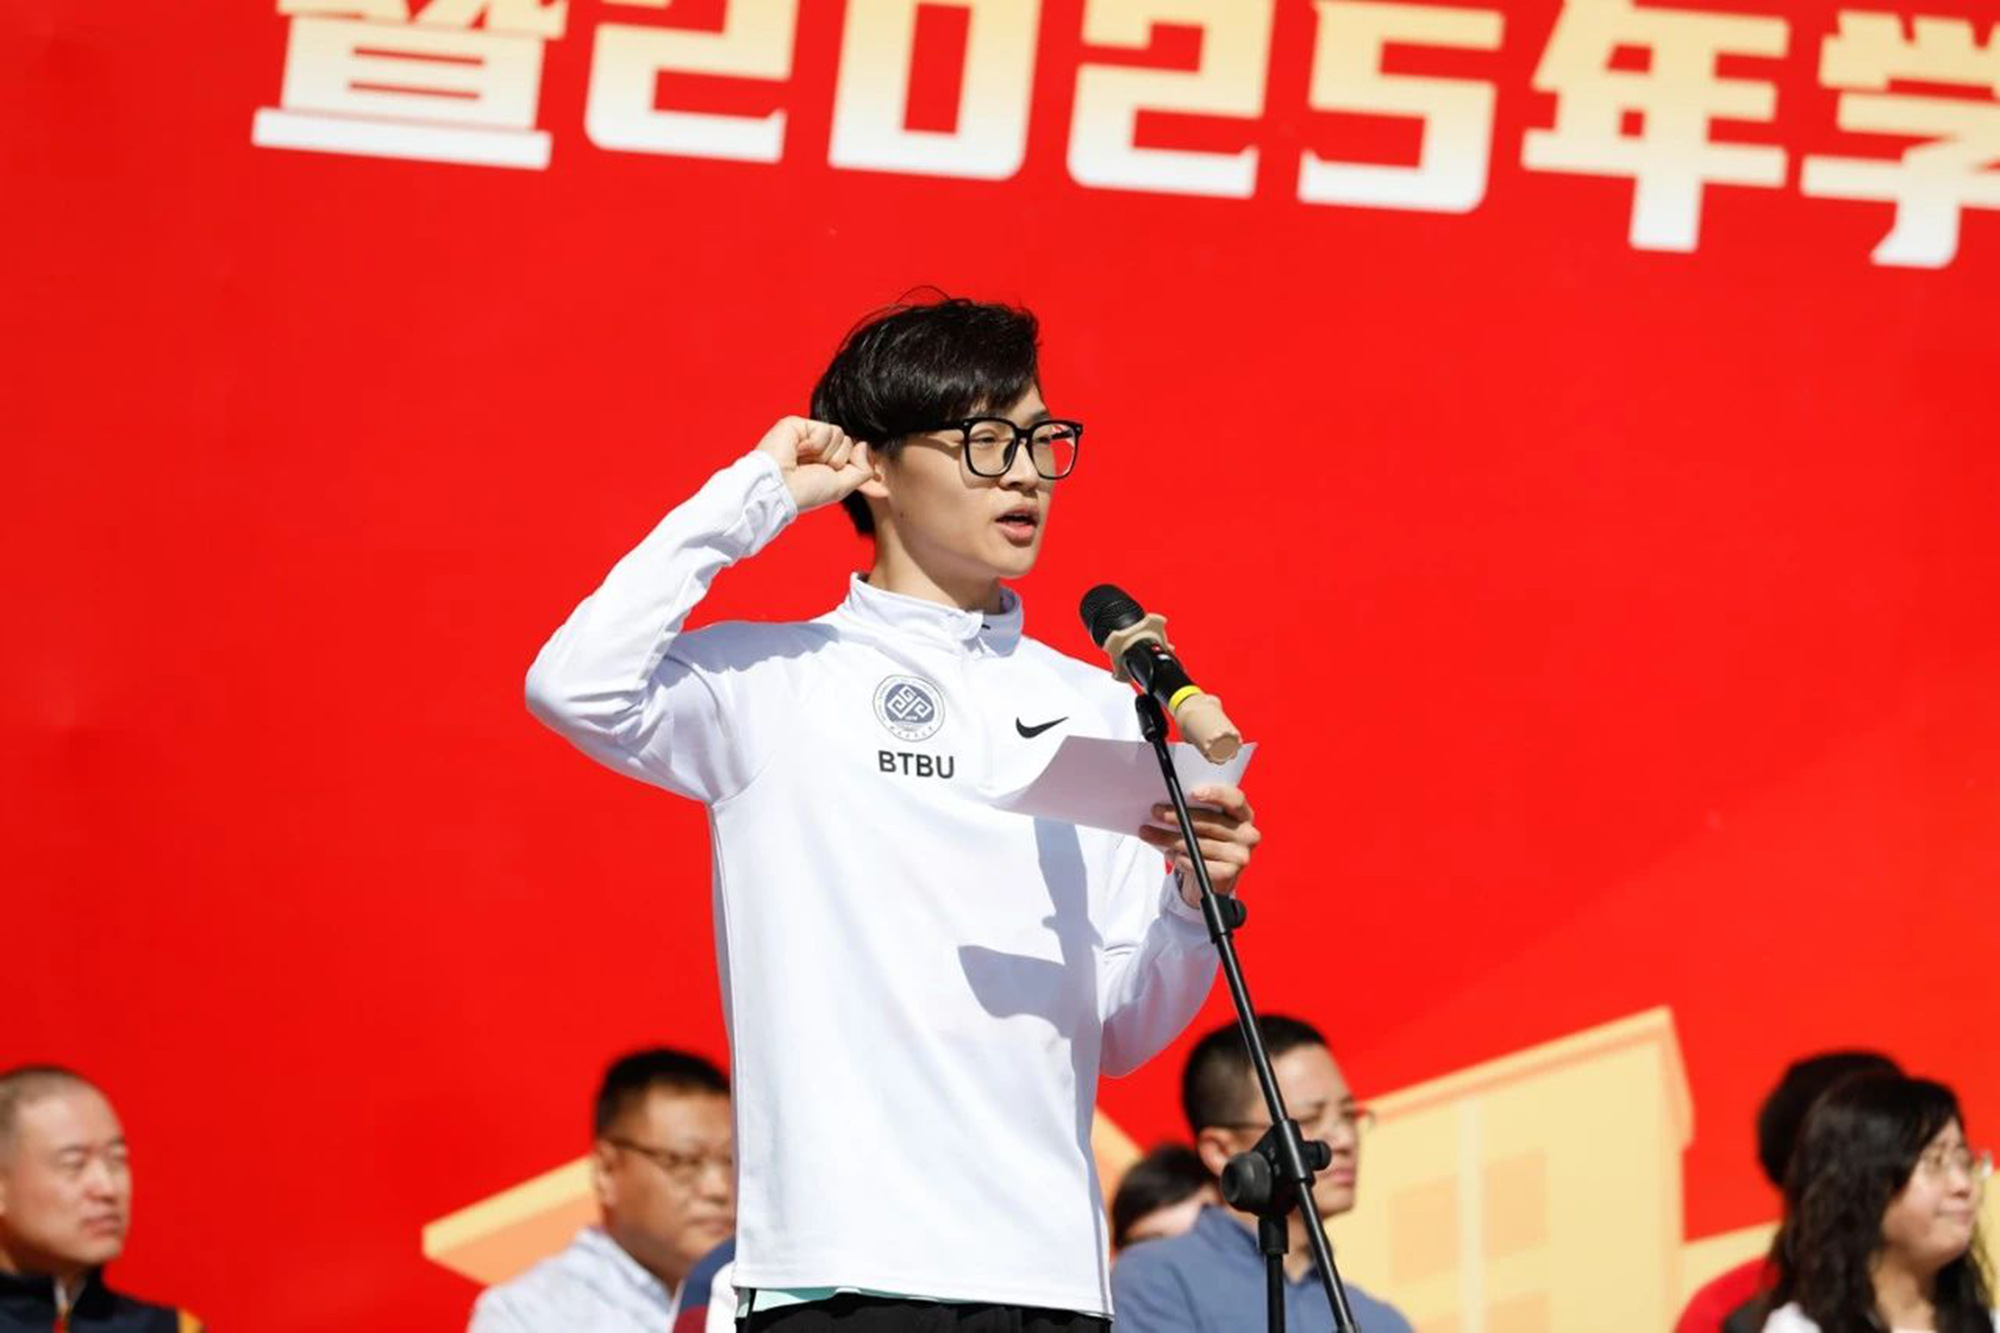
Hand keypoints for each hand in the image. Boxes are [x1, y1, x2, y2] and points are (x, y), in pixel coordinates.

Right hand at [755, 416, 872, 513]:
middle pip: (847, 443)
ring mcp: (806, 435)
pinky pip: (826, 429)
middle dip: (835, 460)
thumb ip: (862, 469)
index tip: (830, 476)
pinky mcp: (797, 424)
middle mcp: (816, 448)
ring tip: (804, 462)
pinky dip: (815, 445)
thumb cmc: (805, 492)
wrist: (778, 488)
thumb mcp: (842, 486)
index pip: (851, 453)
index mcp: (825, 463)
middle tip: (812, 470)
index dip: (847, 464)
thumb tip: (865, 445)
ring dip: (825, 454)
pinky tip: (797, 452)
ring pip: (839, 434)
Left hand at [1137, 784, 1260, 907]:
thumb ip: (1195, 808)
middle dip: (1178, 815)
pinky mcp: (1229, 874)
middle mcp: (1247, 834)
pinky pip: (1198, 864)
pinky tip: (1169, 853)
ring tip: (1148, 833)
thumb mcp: (1206, 820)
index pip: (1235, 799)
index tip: (1192, 793)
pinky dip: (1180, 859)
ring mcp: (1240, 855)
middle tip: (1156, 812)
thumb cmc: (1206, 839)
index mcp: (1244, 814)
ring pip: (1199, 844)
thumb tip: (1167, 800)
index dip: (1215, 794)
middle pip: (1210, 822)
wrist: (1214, 876)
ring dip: (1169, 838)